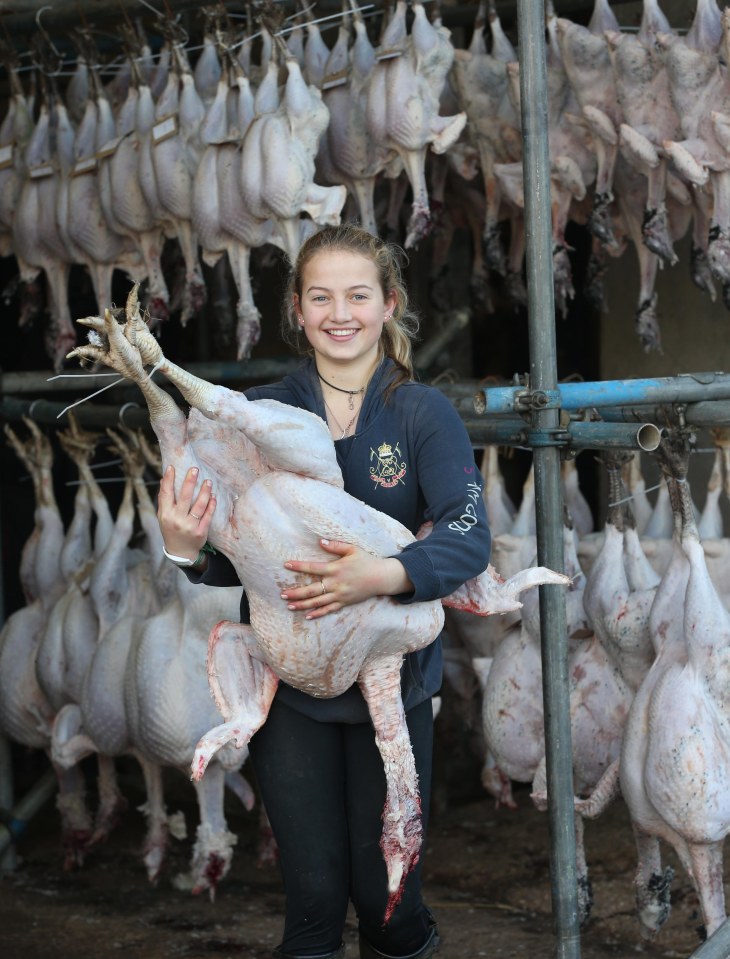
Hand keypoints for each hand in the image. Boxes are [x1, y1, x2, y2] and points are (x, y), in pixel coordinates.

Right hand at [157, 464, 215, 559]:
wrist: (180, 552)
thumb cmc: (171, 529)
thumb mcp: (163, 516)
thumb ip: (164, 500)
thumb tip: (163, 480)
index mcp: (165, 515)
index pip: (166, 494)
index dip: (168, 480)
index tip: (171, 467)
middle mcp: (177, 520)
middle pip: (184, 497)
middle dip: (190, 481)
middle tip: (195, 469)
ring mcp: (190, 526)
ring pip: (199, 505)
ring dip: (204, 492)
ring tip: (208, 481)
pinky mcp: (201, 531)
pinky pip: (208, 515)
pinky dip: (211, 505)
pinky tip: (213, 496)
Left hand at [281, 538, 412, 619]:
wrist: (381, 577)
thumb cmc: (366, 561)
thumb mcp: (352, 549)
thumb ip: (336, 545)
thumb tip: (320, 542)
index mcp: (335, 569)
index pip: (313, 567)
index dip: (299, 566)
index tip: (286, 564)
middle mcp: (335, 583)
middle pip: (311, 590)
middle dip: (295, 592)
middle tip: (282, 594)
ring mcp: (339, 595)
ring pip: (317, 602)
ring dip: (302, 604)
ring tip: (289, 606)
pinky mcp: (344, 602)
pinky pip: (329, 609)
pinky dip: (318, 613)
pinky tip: (307, 616)